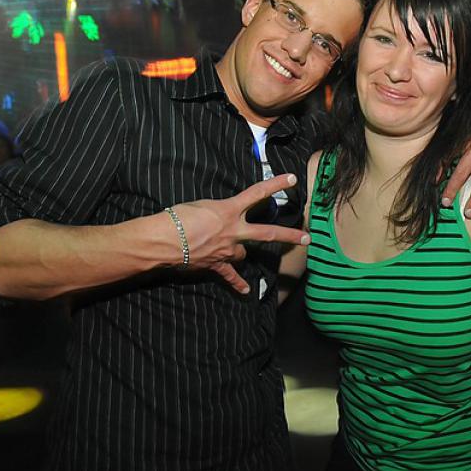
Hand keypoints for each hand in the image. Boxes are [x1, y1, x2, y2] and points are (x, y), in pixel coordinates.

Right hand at [169, 174, 309, 293]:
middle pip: (267, 233)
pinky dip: (238, 284)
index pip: (257, 193)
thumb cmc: (177, 217)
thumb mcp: (200, 205)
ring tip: (229, 247)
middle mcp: (233, 230)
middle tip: (307, 238)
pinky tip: (245, 292)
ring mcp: (227, 250)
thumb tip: (220, 217)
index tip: (292, 178)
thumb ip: (216, 210)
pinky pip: (230, 276)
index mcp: (229, 210)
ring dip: (240, 251)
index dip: (276, 184)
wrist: (163, 240)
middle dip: (288, 235)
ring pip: (243, 253)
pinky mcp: (216, 265)